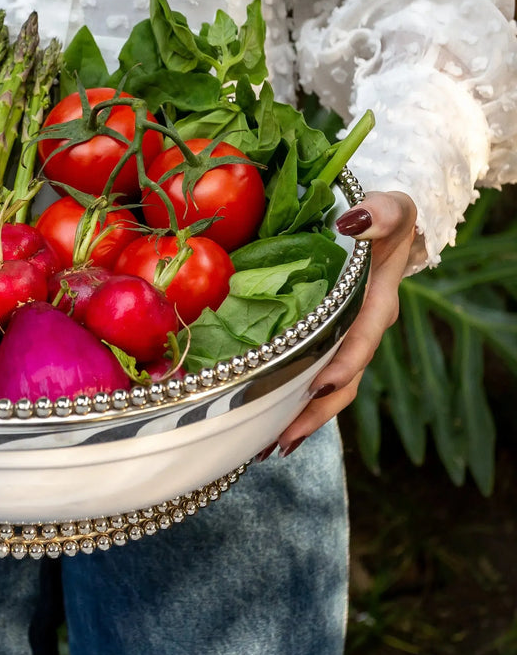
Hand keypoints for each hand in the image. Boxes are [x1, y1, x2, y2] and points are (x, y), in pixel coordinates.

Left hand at [265, 190, 418, 458]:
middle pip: (342, 382)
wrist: (378, 227)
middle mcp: (361, 332)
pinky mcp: (324, 342)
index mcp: (376, 305)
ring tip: (269, 446)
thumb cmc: (383, 218)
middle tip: (282, 440)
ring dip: (301, 418)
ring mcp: (342, 342)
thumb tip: (352, 222)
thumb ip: (378, 213)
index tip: (317, 385)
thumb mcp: (391, 208)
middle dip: (315, 413)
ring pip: (326, 390)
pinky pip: (310, 376)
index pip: (360, 342)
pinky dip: (290, 400)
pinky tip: (263, 420)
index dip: (342, 365)